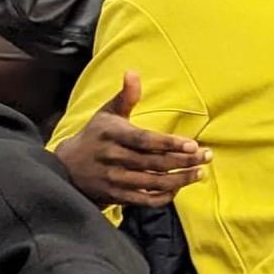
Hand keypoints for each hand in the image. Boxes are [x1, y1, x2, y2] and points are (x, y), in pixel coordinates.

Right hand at [56, 72, 210, 207]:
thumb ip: (126, 97)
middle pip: (154, 163)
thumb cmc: (94, 136)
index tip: (192, 145)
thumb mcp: (106, 113)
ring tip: (200, 173)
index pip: (145, 141)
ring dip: (179, 180)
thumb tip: (132, 72)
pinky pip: (144, 200)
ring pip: (152, 183)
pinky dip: (163, 196)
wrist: (66, 168)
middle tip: (206, 157)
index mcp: (112, 134)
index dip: (169, 144)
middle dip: (183, 161)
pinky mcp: (116, 197)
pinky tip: (178, 188)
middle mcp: (113, 158)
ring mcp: (115, 179)